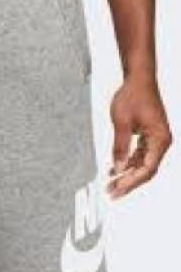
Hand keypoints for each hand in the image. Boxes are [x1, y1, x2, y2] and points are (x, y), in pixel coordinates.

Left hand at [108, 73, 171, 198]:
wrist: (138, 79)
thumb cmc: (134, 96)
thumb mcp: (122, 123)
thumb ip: (120, 147)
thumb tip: (118, 167)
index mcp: (160, 139)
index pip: (146, 169)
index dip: (131, 183)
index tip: (117, 190)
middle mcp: (161, 141)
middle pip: (145, 170)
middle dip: (127, 182)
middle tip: (111, 192)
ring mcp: (155, 139)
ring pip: (142, 164)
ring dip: (126, 174)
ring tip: (110, 183)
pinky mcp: (148, 136)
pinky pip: (139, 155)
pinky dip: (127, 162)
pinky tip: (114, 169)